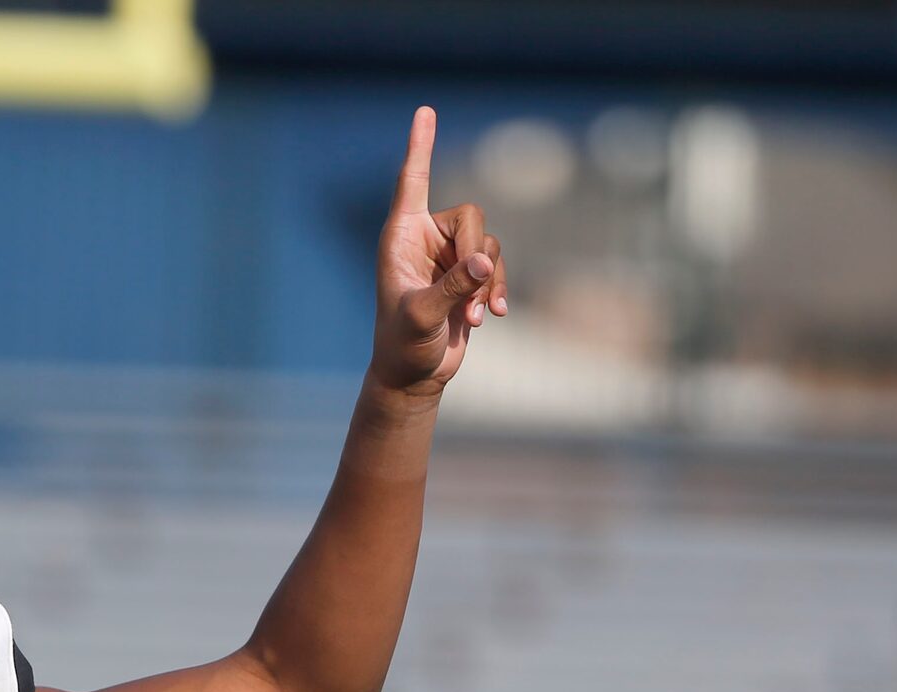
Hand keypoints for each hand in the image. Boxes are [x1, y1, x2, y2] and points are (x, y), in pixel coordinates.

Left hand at [369, 106, 508, 398]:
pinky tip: (490, 318)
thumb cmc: (403, 347)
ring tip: (473, 316)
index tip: (425, 110)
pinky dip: (495, 289)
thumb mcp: (423, 318)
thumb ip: (451, 289)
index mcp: (400, 237)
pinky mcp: (467, 275)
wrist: (414, 376)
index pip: (413, 181)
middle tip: (469, 296)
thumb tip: (482, 264)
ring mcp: (449, 256)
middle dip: (477, 255)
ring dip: (487, 281)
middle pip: (472, 216)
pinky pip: (495, 265)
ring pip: (488, 243)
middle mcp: (424, 239)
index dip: (420, 146)